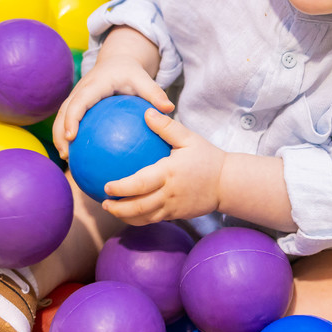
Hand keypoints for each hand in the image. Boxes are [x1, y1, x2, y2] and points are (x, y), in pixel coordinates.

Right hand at [52, 56, 173, 159]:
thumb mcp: (143, 79)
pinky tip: (76, 155)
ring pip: (61, 116)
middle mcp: (81, 89)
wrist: (117, 61)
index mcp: (94, 84)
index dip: (72, 118)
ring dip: (59, 137)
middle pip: (64, 111)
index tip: (71, 136)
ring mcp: (76, 96)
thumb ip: (155, 93)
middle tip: (65, 154)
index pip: (79, 101)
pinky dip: (67, 135)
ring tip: (66, 157)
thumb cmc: (131, 72)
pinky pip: (68, 119)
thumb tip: (169, 109)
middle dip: (60, 132)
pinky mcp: (76, 103)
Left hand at [101, 109, 224, 224]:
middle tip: (103, 202)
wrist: (228, 183)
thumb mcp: (189, 138)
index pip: (139, 184)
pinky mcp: (177, 215)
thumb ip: (167, 127)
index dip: (121, 187)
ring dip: (125, 216)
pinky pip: (154, 219)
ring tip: (112, 210)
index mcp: (169, 173)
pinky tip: (130, 213)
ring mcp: (173, 207)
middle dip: (118, 208)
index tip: (106, 186)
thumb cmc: (207, 158)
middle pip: (138, 206)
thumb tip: (146, 112)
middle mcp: (169, 193)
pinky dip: (139, 219)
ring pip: (144, 217)